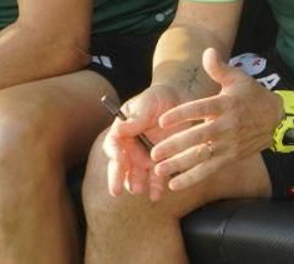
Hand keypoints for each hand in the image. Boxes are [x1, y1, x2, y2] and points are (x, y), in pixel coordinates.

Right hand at [103, 83, 185, 199]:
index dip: (114, 153)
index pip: (113, 145)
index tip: (119, 159)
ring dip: (136, 184)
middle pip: (120, 165)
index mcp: (122, 132)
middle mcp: (130, 148)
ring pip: (137, 175)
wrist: (180, 99)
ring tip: (138, 190)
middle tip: (116, 190)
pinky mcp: (162, 162)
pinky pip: (158, 176)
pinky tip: (157, 195)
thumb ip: (136, 117)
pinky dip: (156, 186)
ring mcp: (145, 156)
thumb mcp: (147, 102)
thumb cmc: (158, 98)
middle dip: (118, 178)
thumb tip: (121, 128)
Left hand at [148, 48, 282, 192]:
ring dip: (179, 165)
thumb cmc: (253, 96)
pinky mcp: (230, 157)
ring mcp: (229, 144)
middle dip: (175, 146)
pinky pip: (209, 170)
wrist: (278, 119)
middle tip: (153, 152)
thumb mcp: (239, 79)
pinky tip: (174, 184)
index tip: (162, 121)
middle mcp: (227, 125)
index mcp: (226, 104)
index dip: (182, 115)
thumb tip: (207, 51)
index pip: (201, 109)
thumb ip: (219, 68)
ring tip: (159, 169)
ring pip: (202, 156)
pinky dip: (191, 178)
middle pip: (199, 137)